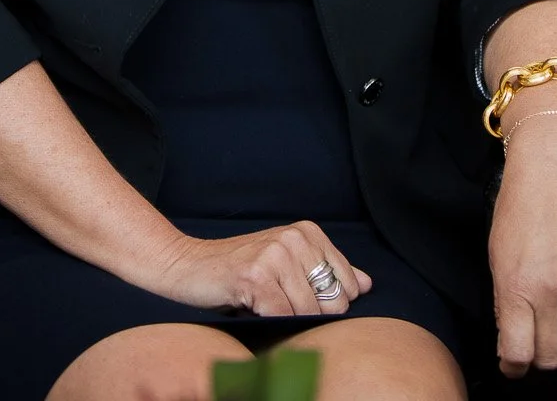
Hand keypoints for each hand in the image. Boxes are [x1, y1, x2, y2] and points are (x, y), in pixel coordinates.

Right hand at [155, 220, 372, 319]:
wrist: (190, 265)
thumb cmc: (242, 270)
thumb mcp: (288, 264)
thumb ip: (328, 272)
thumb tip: (366, 284)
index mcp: (308, 232)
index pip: (347, 285)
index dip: (329, 305)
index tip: (300, 301)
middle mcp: (295, 238)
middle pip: (331, 302)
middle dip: (310, 316)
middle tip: (280, 306)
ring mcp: (275, 255)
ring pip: (307, 312)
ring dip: (287, 321)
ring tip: (265, 306)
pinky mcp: (256, 276)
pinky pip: (282, 317)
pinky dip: (272, 323)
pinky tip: (253, 308)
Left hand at [488, 112, 556, 375]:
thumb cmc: (522, 201)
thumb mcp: (497, 251)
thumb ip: (505, 298)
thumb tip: (511, 335)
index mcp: (517, 284)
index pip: (518, 353)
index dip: (513, 364)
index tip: (511, 361)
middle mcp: (553, 290)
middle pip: (550, 356)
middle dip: (538, 354)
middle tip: (533, 339)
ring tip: (555, 319)